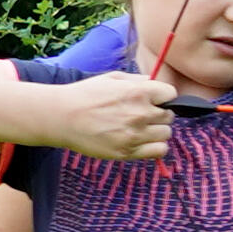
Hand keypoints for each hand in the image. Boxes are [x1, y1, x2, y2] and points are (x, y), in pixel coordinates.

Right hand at [29, 67, 181, 161]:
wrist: (61, 117)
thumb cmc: (84, 95)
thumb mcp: (111, 79)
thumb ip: (137, 81)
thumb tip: (154, 83)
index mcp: (137, 92)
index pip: (171, 94)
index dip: (163, 97)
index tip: (154, 100)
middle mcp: (140, 114)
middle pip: (169, 116)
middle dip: (159, 114)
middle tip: (142, 115)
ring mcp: (134, 135)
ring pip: (166, 134)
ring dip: (156, 131)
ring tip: (139, 128)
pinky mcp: (127, 152)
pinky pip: (159, 151)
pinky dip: (155, 147)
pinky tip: (142, 141)